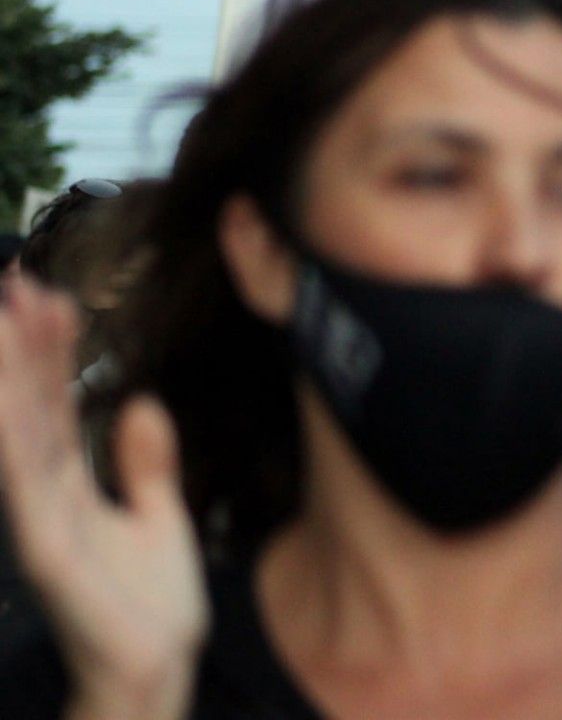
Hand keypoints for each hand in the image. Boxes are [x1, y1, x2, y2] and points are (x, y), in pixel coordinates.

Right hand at [0, 276, 205, 719]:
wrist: (154, 671)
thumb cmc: (146, 605)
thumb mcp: (156, 515)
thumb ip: (146, 462)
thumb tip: (141, 404)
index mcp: (71, 485)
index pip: (56, 403)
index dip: (50, 352)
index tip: (48, 294)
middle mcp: (46, 496)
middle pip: (30, 407)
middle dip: (22, 346)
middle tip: (16, 280)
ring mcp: (42, 521)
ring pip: (21, 434)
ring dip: (12, 376)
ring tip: (8, 314)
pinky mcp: (50, 549)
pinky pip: (29, 486)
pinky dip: (16, 440)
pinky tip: (12, 402)